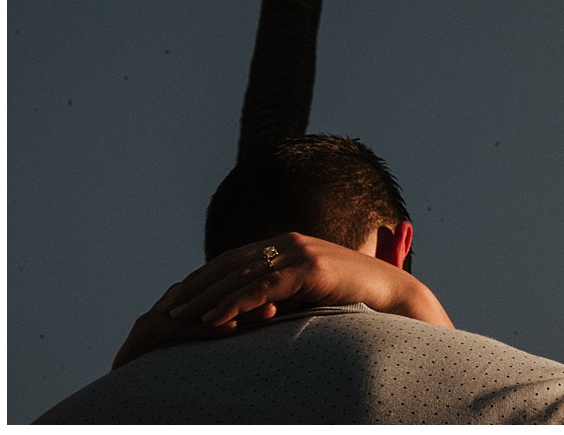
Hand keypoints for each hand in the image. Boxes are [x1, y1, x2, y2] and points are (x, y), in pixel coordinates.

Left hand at [168, 233, 450, 330]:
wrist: (396, 294)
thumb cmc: (355, 299)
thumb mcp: (312, 293)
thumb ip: (285, 295)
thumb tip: (260, 313)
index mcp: (285, 245)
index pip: (233, 262)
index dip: (204, 280)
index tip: (179, 298)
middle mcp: (287, 243)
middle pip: (228, 266)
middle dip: (196, 288)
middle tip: (167, 309)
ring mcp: (297, 253)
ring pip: (239, 277)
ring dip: (207, 299)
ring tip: (180, 318)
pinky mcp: (308, 269)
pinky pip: (261, 289)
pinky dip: (234, 304)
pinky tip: (214, 319)